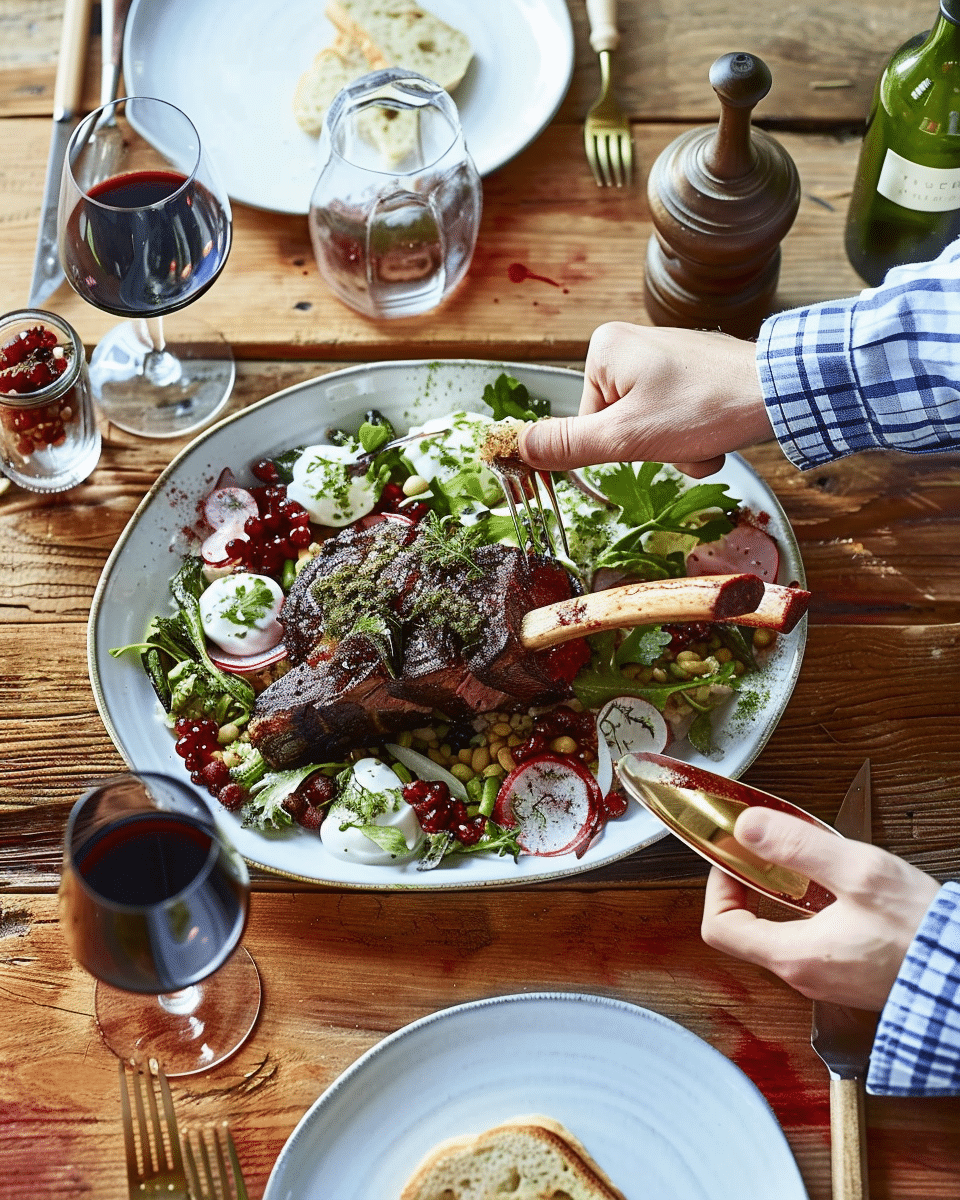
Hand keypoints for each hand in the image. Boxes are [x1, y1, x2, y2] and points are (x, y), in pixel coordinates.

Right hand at [517, 322, 773, 476]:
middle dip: (653, 447)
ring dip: (676, 447)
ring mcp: (664, 358)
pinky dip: (693, 434)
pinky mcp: (692, 371)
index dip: (615, 446)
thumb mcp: (626, 436)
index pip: (586, 421)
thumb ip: (568, 445)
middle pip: (619, 424)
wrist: (781, 391)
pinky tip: (715, 430)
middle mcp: (630, 345)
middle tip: (680, 441)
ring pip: (651, 426)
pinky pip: (675, 417)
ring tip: (703, 436)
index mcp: (604, 350)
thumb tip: (514, 447)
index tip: (646, 444)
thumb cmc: (706, 407)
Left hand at [701, 807, 940, 1009]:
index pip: (719, 928)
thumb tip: (747, 827)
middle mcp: (803, 975)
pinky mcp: (848, 975)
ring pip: (780, 934)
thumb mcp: (858, 873)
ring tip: (806, 864)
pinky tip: (837, 888)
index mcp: (794, 956)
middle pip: (746, 930)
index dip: (717, 887)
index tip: (734, 858)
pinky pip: (811, 941)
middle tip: (766, 853)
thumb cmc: (922, 932)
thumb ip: (797, 846)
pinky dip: (809, 911)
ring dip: (781, 896)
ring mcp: (826, 979)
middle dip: (750, 885)